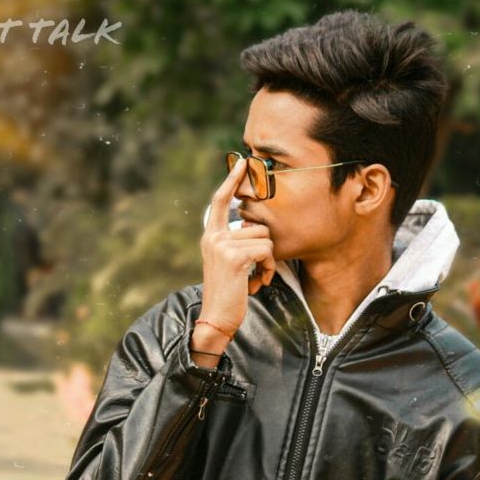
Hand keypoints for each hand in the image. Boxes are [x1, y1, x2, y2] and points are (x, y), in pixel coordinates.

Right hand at [192, 158, 274, 358]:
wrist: (217, 317)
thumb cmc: (229, 293)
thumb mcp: (229, 263)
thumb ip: (237, 243)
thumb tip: (255, 228)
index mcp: (211, 236)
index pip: (220, 201)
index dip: (232, 181)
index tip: (242, 162)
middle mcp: (213, 237)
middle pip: (257, 226)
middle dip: (265, 250)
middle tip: (256, 271)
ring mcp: (222, 245)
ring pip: (265, 239)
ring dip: (268, 262)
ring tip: (255, 278)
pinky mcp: (234, 256)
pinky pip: (267, 251)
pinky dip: (269, 269)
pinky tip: (257, 283)